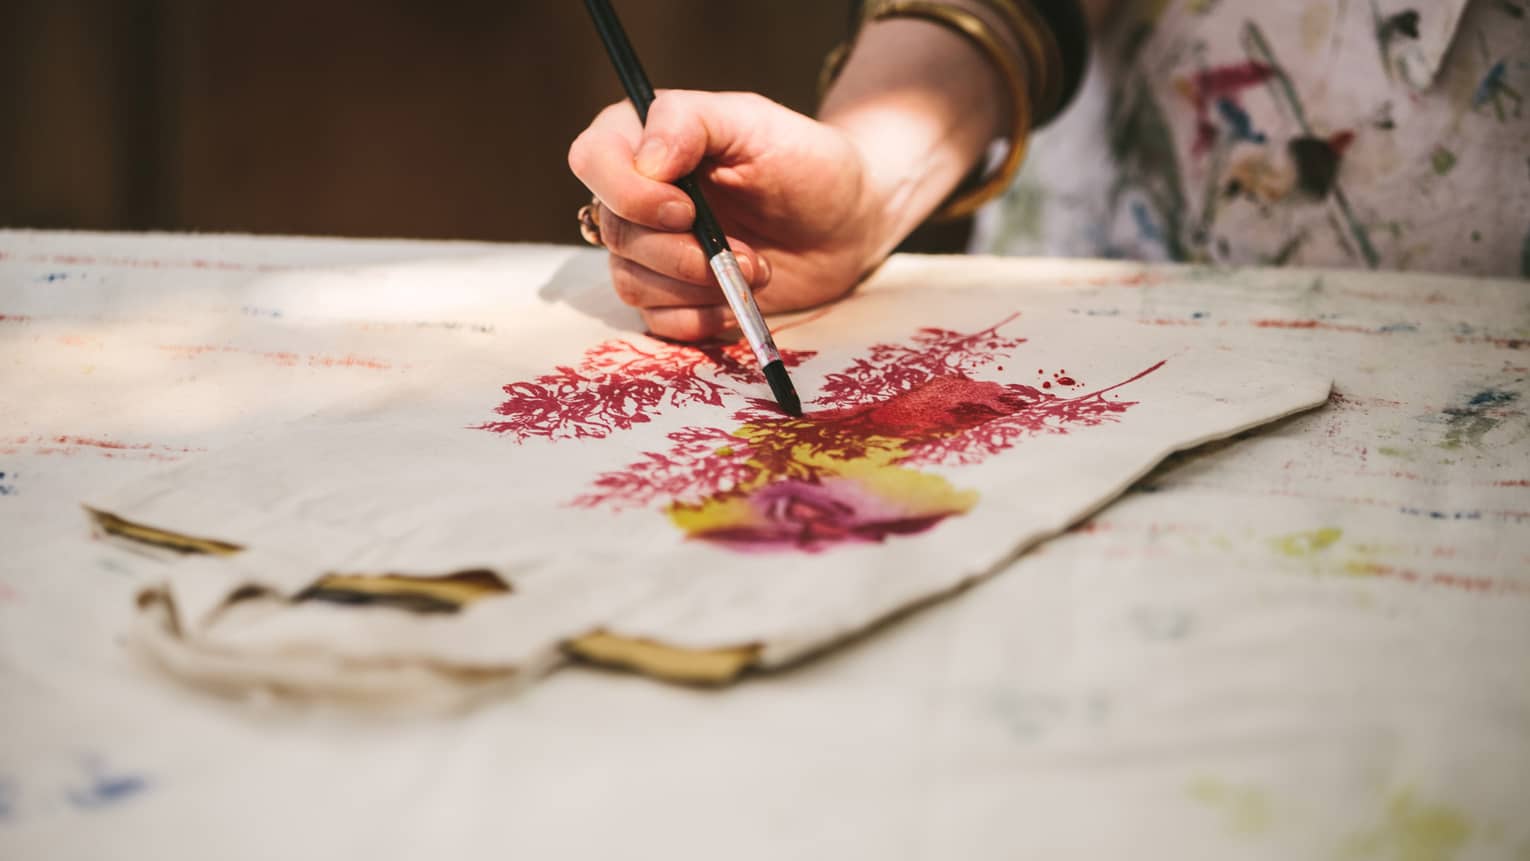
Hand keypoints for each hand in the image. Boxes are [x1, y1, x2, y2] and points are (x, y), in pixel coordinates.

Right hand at [567, 90, 884, 340]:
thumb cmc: (805, 163)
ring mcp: (651, 249)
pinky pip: (658, 321)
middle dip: (682, 253)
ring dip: (697, 287)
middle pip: (615, 233)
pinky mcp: (672, 296)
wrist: (845, 223)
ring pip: (630, 282)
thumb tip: (646, 160)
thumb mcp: (755, 123)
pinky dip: (700, 319)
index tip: (686, 210)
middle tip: (745, 252)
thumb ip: (692, 122)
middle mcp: (636, 195)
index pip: (593, 161)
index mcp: (642, 138)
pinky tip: (737, 300)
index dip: (628, 194)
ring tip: (755, 270)